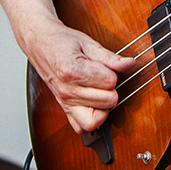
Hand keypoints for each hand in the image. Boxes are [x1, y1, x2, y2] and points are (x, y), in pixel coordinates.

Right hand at [26, 18, 138, 133]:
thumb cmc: (63, 42)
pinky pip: (81, 128)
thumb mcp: (88, 43)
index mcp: (72, 70)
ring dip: (104, 105)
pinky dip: (91, 119)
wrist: (40, 43)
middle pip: (107, 100)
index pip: (109, 81)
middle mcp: (67, 90)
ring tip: (101, 91)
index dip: (113, 72)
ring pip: (96, 119)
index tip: (105, 66)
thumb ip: (110, 57)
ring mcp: (64, 102)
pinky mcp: (64, 109)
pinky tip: (94, 104)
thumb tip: (130, 63)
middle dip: (111, 88)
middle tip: (104, 77)